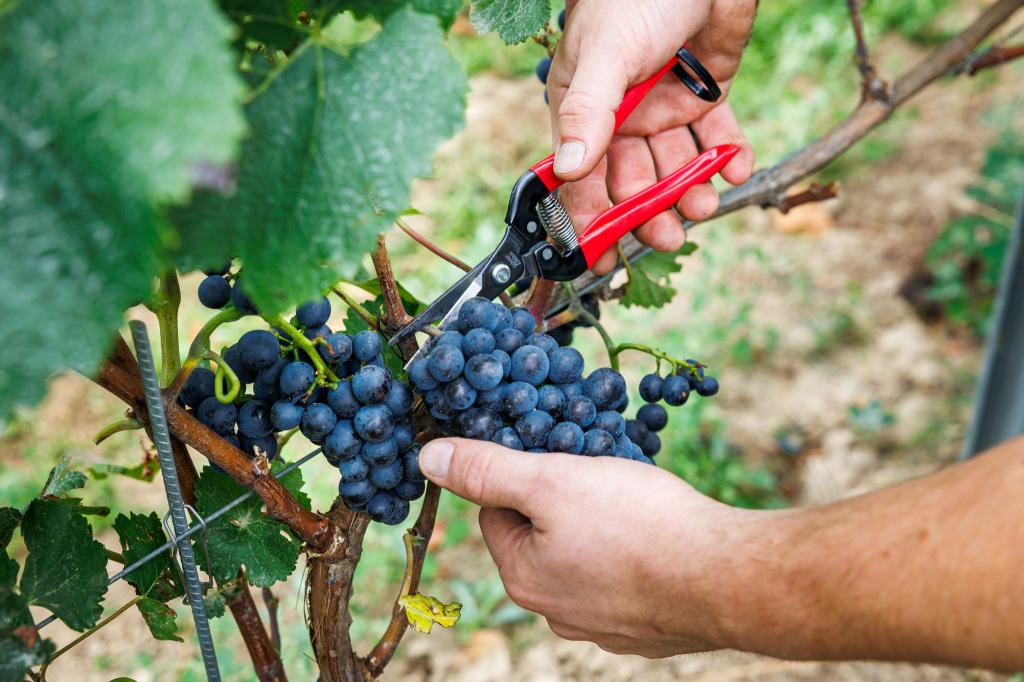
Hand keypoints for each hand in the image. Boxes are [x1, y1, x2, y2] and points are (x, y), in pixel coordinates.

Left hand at [417, 438, 754, 655]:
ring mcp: (604, 625)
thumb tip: (428, 458)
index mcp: (523, 577)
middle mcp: (555, 611)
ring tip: (634, 501)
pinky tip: (659, 535)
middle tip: (600, 473)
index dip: (523, 473)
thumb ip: (488, 470)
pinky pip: (625, 577)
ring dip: (600, 524)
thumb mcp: (551, 481)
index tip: (557, 454)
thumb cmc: (639, 525)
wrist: (728, 579)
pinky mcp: (647, 628)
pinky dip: (634, 553)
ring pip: (584, 555)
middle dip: (564, 498)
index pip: (496, 511)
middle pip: (540, 534)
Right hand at [549, 0, 756, 272]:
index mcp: (586, 108)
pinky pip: (716, 136)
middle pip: (632, 180)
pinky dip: (728, 155)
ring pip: (675, 165)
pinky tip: (737, 166)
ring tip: (705, 205)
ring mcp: (664, 106)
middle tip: (669, 235)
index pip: (581, 174)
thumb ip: (589, 111)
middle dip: (649, 210)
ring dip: (690, 189)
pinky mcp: (705, 95)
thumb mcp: (607, 54)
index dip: (589, 216)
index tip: (601, 255)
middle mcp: (623, 115)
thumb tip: (569, 170)